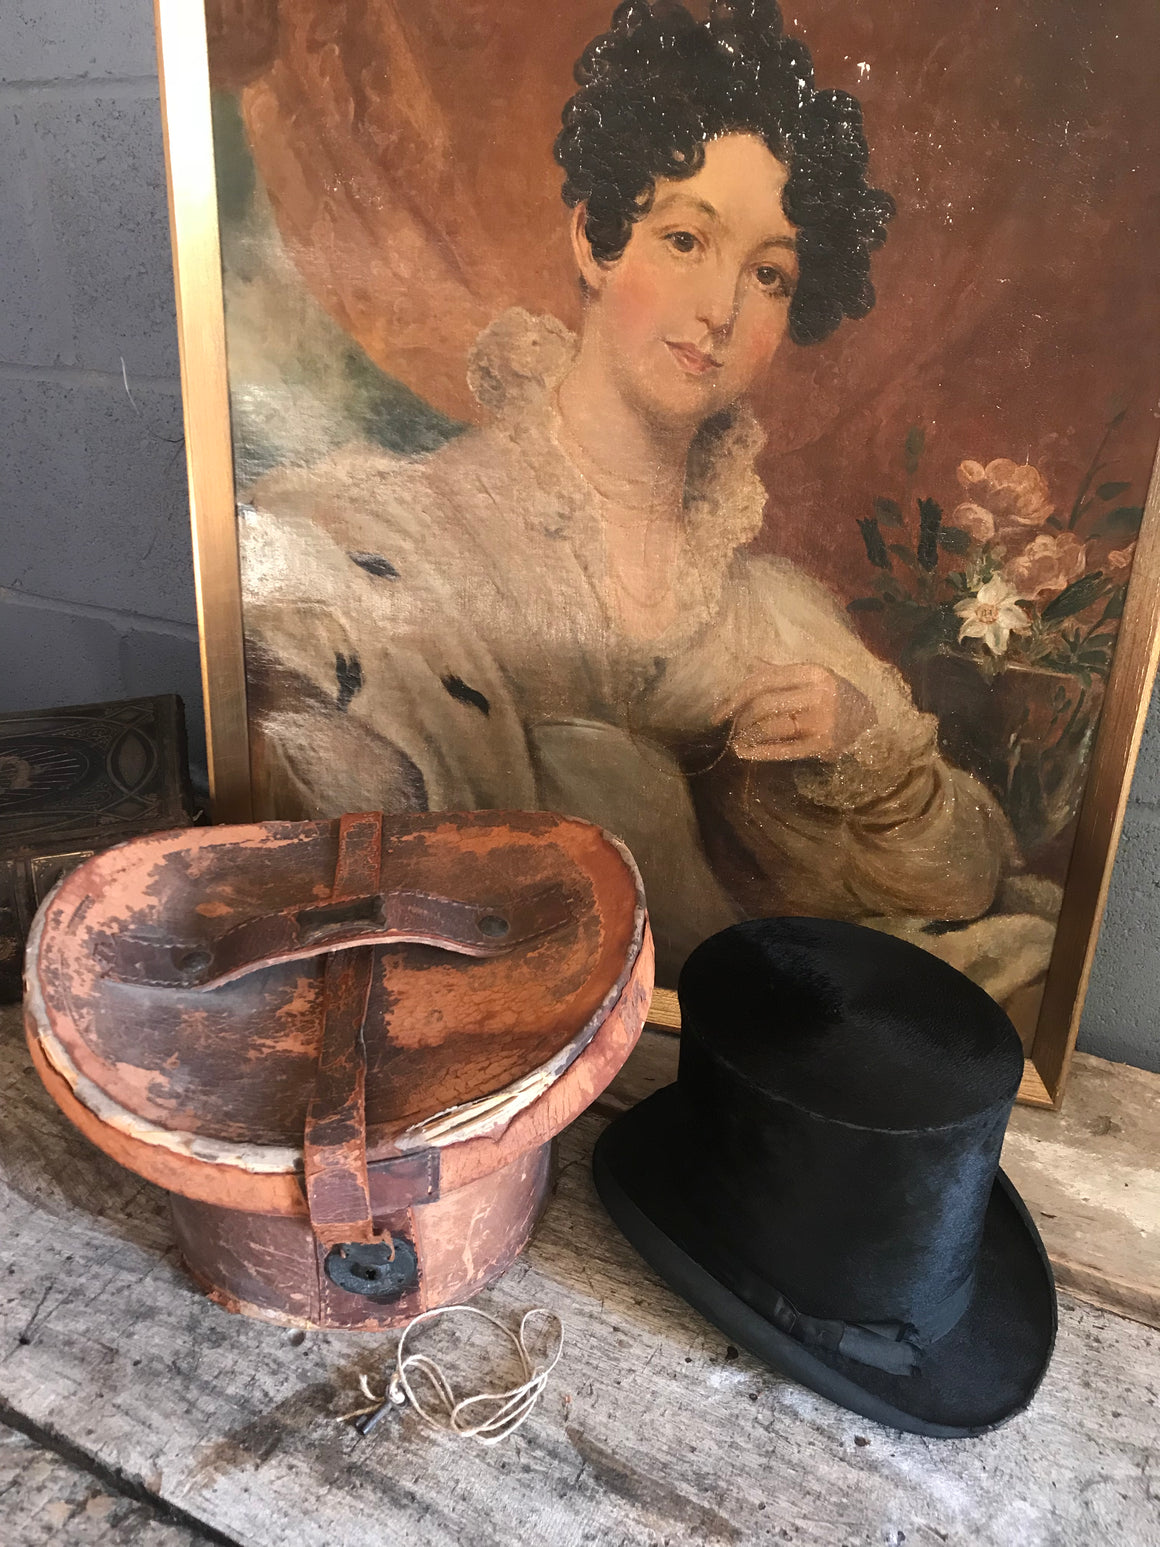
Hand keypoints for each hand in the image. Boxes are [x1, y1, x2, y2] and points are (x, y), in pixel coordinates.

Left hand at [717, 663, 874, 761]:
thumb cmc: (838, 699)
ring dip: (747, 735)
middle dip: (740, 718)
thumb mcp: (814, 679)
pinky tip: (744, 752)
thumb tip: (751, 663)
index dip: (736, 695)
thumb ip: (782, 673)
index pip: (764, 680)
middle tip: (731, 728)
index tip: (720, 711)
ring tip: (737, 740)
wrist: (874, 727)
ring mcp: (821, 721)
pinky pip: (783, 749)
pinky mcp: (823, 746)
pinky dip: (759, 752)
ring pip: (770, 726)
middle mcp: (818, 695)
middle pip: (763, 704)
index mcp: (814, 673)